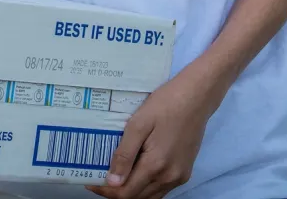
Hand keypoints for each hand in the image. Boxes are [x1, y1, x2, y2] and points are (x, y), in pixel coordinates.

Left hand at [87, 58, 223, 198]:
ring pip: (150, 196)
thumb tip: (113, 182)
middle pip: (137, 198)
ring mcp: (179, 177)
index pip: (125, 192)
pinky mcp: (185, 172)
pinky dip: (145, 186)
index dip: (105, 191)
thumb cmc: (165, 104)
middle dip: (116, 191)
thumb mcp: (139, 124)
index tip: (90, 182)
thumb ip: (125, 154)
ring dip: (131, 190)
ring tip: (115, 175)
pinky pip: (161, 189)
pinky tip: (136, 171)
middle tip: (99, 177)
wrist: (197, 96)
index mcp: (156, 166)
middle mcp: (169, 178)